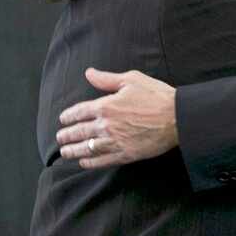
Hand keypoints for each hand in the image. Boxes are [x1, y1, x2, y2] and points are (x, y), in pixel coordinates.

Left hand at [56, 68, 177, 168]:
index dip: (69, 116)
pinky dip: (90, 162)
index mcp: (106, 105)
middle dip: (67, 135)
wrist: (176, 117)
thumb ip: (107, 79)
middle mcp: (107, 125)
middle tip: (60, 138)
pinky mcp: (125, 154)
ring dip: (73, 150)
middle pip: (80, 132)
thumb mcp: (131, 79)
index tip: (62, 120)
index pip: (80, 112)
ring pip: (87, 148)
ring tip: (65, 152)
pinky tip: (83, 162)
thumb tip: (89, 73)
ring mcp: (115, 141)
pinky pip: (102, 160)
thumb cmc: (155, 95)